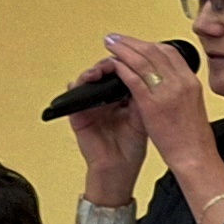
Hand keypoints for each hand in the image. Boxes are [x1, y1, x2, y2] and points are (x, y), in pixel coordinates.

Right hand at [67, 62, 147, 201]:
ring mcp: (91, 106)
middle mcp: (105, 100)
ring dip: (94, 71)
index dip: (126, 63)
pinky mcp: (79, 114)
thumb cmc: (132, 147)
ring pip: (89, 80)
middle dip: (110, 63)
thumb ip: (144, 95)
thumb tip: (149, 71)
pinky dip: (78, 85)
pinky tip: (86, 80)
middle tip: (116, 58)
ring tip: (102, 69)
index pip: (122, 73)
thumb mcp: (144, 117)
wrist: (120, 168)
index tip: (134, 55)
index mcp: (121, 99)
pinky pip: (74, 95)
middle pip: (105, 73)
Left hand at [104, 32, 213, 177]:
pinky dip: (122, 69)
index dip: (149, 44)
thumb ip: (179, 90)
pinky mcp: (152, 104)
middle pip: (154, 51)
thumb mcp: (192, 106)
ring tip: (110, 46)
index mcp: (191, 81)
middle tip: (116, 39)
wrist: (196, 157)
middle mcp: (180, 82)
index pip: (169, 52)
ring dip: (123, 50)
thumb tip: (166, 82)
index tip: (136, 43)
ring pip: (142, 60)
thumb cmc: (194, 139)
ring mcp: (167, 92)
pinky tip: (113, 66)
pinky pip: (134, 79)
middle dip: (132, 42)